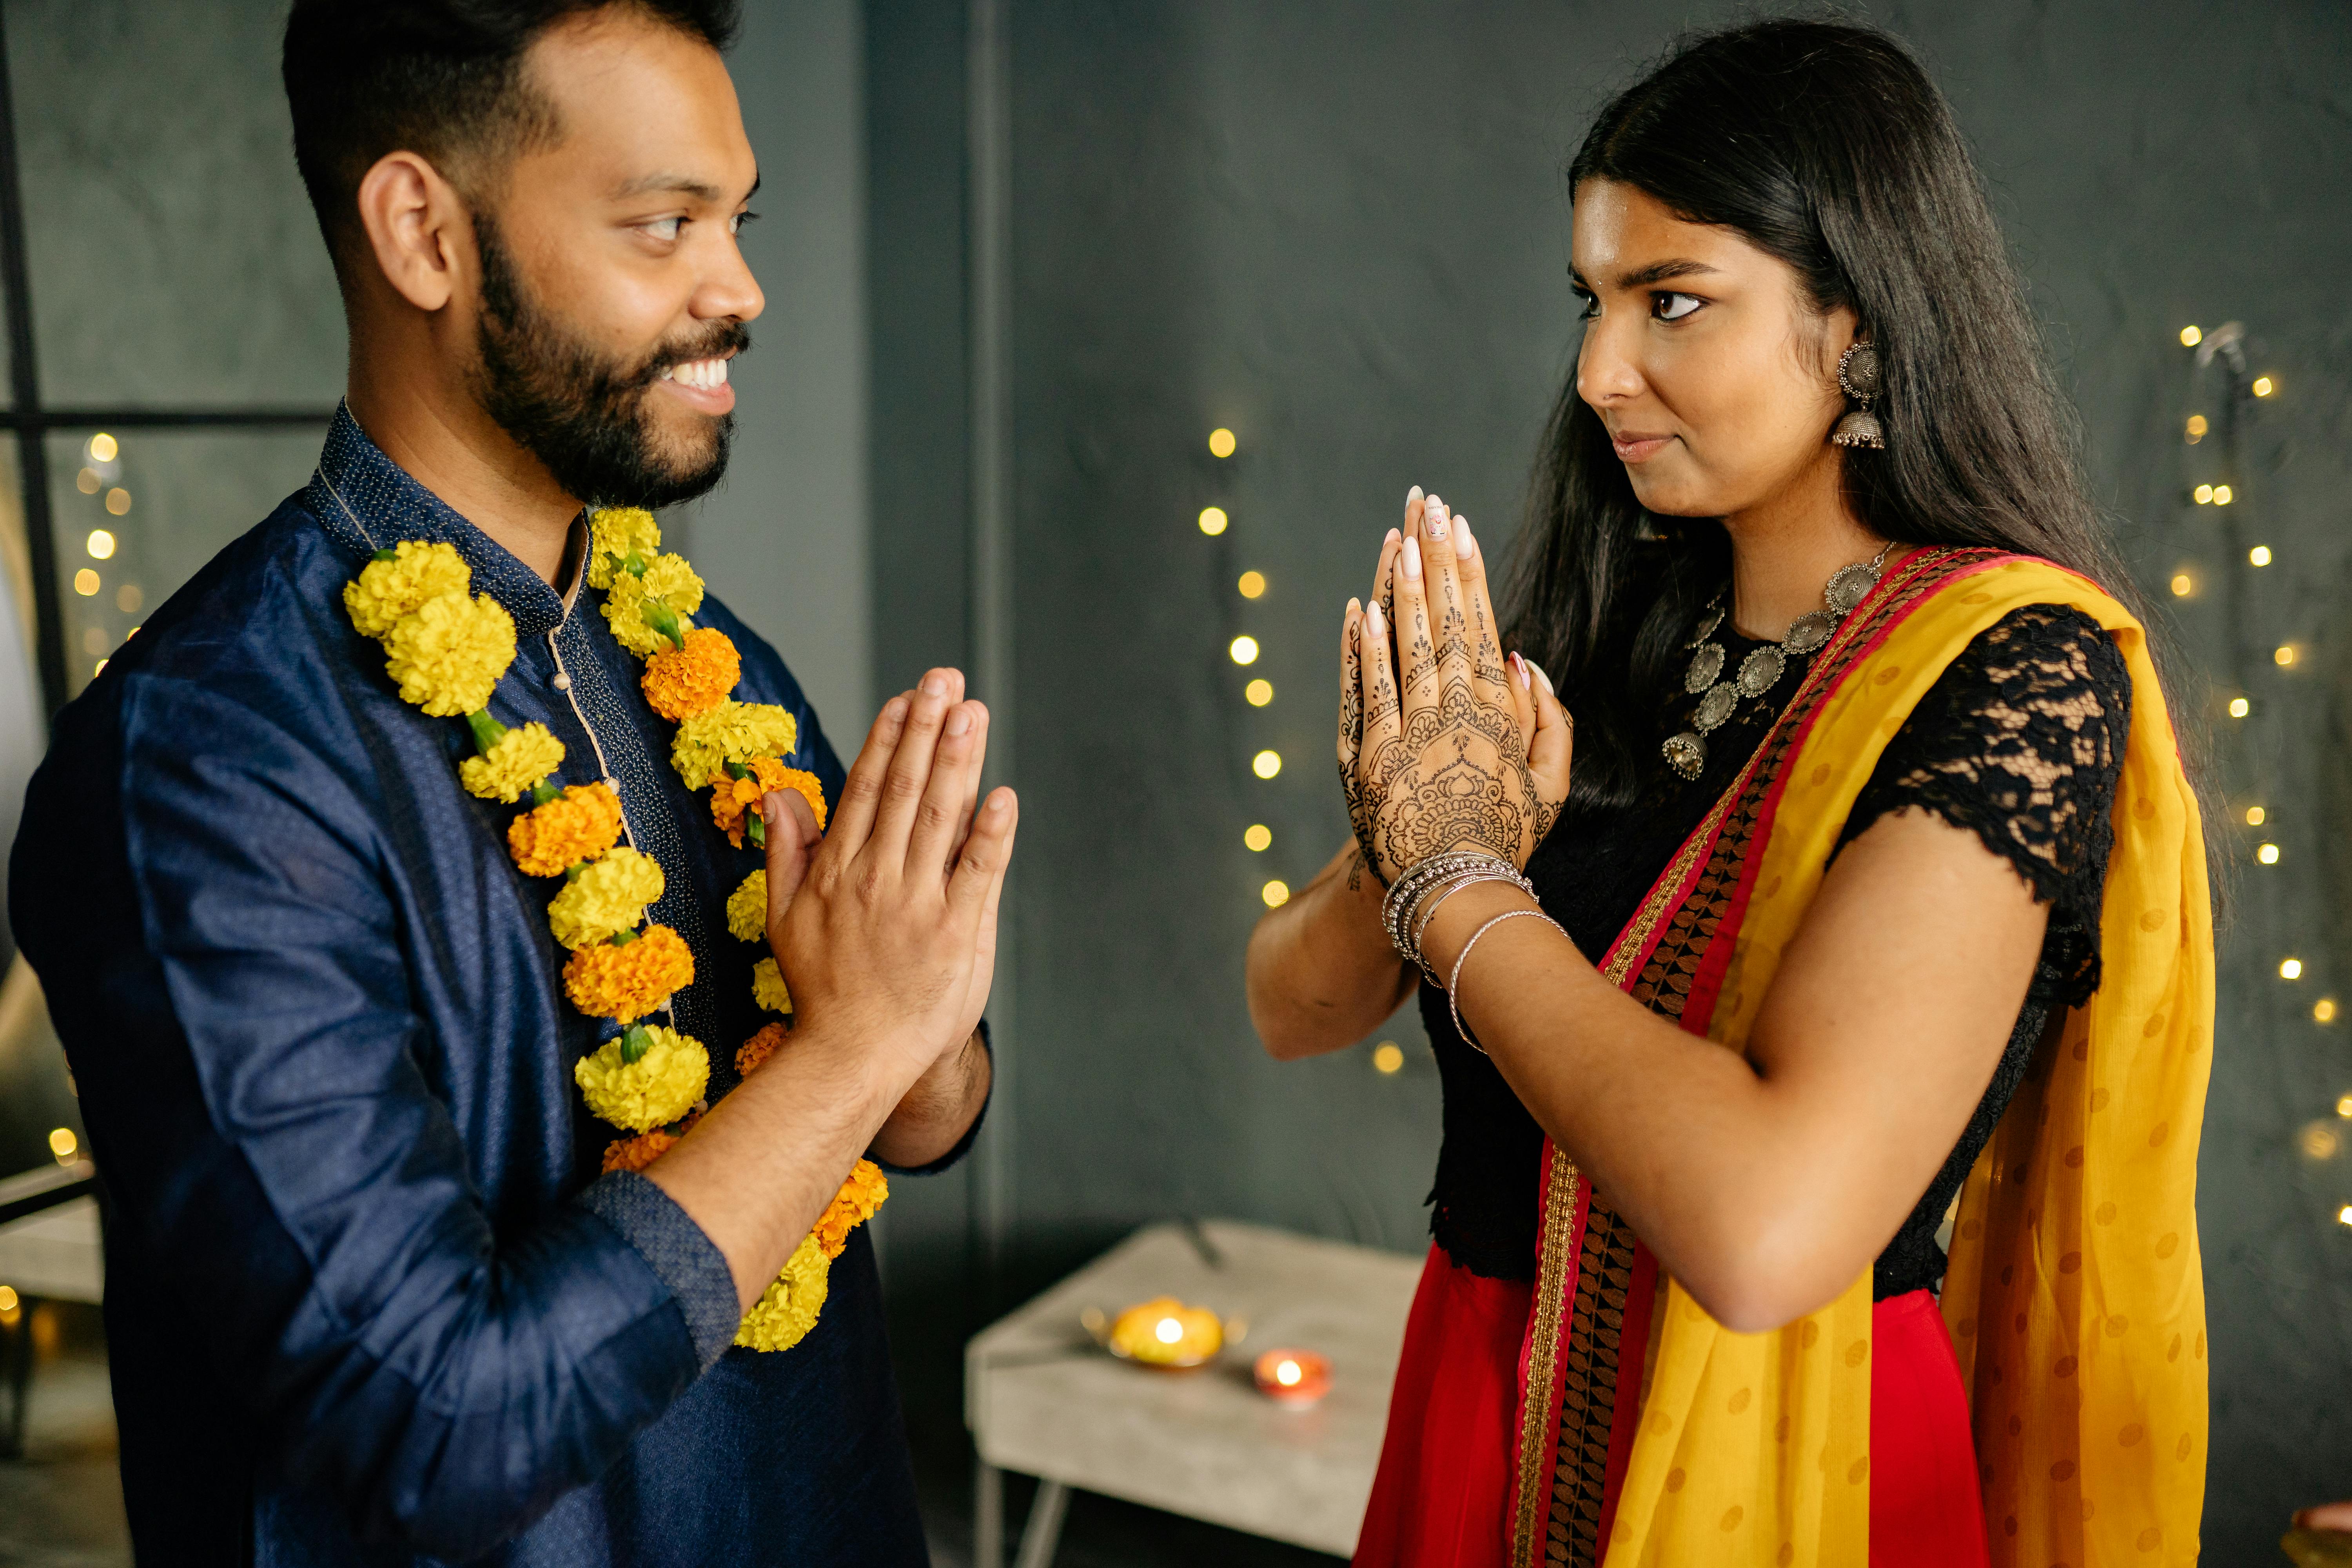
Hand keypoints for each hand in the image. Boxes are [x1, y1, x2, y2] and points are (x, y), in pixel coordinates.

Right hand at [763, 669, 1016, 1085]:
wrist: (852, 1057)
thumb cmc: (823, 987)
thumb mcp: (785, 917)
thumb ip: (786, 851)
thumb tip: (774, 794)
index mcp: (838, 870)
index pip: (868, 788)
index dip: (889, 738)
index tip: (907, 697)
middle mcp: (876, 879)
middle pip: (907, 789)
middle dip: (926, 729)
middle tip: (945, 679)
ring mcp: (917, 905)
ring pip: (941, 818)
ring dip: (958, 761)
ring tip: (972, 712)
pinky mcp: (955, 933)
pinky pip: (977, 874)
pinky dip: (991, 834)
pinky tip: (1003, 796)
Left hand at [1343, 489, 1570, 880]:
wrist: (1455, 893)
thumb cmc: (1505, 838)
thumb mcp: (1551, 785)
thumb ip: (1549, 721)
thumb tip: (1525, 659)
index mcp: (1497, 714)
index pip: (1479, 624)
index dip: (1467, 571)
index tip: (1459, 526)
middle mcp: (1455, 714)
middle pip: (1442, 621)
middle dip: (1434, 559)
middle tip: (1428, 504)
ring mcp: (1410, 734)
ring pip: (1405, 646)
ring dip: (1400, 589)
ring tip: (1398, 536)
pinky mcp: (1370, 757)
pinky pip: (1367, 692)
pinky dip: (1363, 649)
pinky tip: (1360, 609)